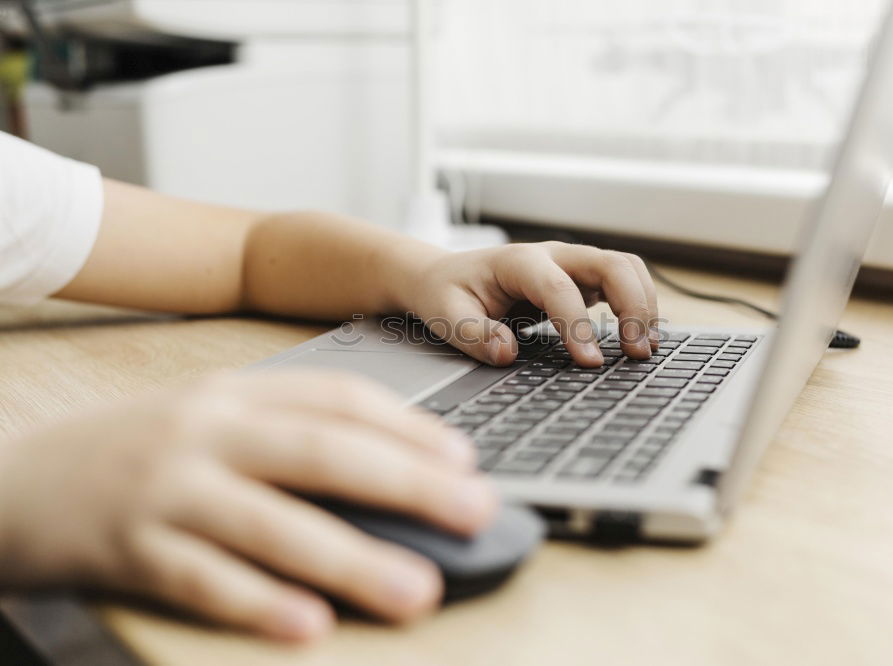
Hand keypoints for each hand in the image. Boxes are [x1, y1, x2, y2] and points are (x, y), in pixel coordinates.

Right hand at [0, 371, 494, 641]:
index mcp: (236, 396)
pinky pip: (203, 580)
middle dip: (408, 484)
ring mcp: (168, 489)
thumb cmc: (136, 451)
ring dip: (352, 560)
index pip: (339, 398)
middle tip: (476, 512)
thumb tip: (386, 474)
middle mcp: (208, 432)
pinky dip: (259, 602)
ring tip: (419, 591)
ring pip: (273, 524)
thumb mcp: (210, 421)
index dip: (408, 427)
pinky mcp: (128, 549)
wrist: (17, 475)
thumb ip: (285, 436)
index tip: (463, 458)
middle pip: (323, 453)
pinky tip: (310, 627)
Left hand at [392, 241, 660, 366]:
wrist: (445, 275)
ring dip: (643, 303)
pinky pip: (622, 282)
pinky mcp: (581, 279)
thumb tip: (506, 353)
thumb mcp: (445, 314)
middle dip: (632, 306)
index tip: (589, 363)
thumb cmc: (447, 292)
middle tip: (636, 352)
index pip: (559, 289)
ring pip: (625, 268)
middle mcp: (553, 255)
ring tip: (645, 347)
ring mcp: (571, 264)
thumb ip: (474, 334)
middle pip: (611, 264)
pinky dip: (639, 305)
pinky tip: (639, 338)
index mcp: (518, 261)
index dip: (578, 325)